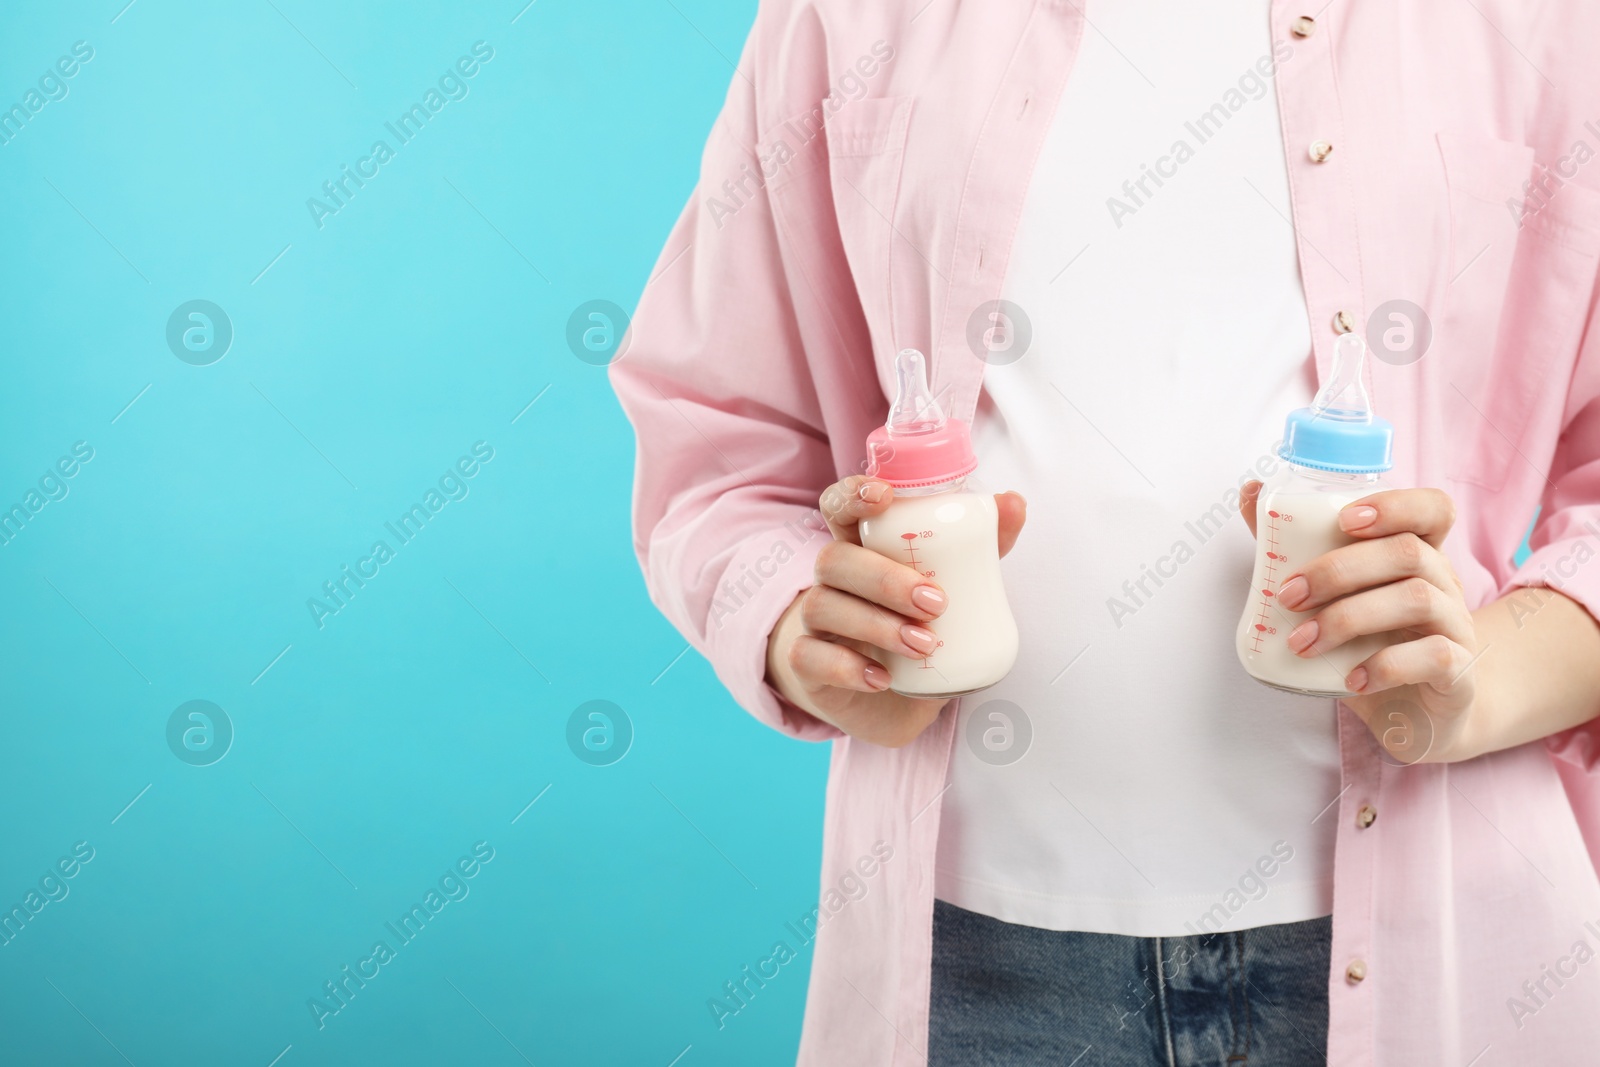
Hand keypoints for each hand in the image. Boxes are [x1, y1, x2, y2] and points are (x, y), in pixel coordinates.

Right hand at [765, 475, 1026, 746]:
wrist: (888, 702)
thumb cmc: (915, 630)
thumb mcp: (952, 590)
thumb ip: (980, 548)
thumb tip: (1014, 503)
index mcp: (860, 549)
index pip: (839, 507)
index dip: (853, 495)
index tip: (884, 497)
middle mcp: (831, 581)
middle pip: (834, 559)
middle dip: (884, 578)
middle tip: (936, 602)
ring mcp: (813, 622)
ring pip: (822, 605)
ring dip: (876, 624)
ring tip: (925, 644)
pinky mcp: (806, 665)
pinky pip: (809, 657)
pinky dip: (846, 667)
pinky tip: (881, 677)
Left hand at [1239, 481, 1478, 762]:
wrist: (1416, 714)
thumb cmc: (1368, 645)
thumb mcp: (1333, 597)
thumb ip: (1294, 548)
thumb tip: (1250, 491)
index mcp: (1418, 556)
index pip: (1432, 510)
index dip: (1395, 505)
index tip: (1344, 518)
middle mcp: (1445, 584)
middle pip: (1407, 552)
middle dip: (1339, 570)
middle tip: (1288, 596)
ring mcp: (1457, 626)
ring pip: (1418, 598)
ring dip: (1349, 617)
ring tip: (1302, 643)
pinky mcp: (1460, 672)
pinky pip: (1434, 656)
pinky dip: (1386, 666)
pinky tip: (1351, 680)